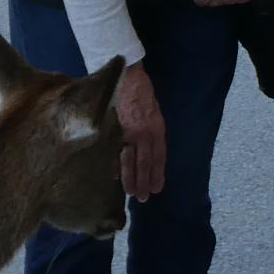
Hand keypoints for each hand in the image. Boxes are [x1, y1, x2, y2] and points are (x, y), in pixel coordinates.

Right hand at [113, 62, 166, 200]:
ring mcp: (130, 132)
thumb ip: (151, 129)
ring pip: (131, 160)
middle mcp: (145, 133)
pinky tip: (114, 176)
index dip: (158, 173)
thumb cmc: (141, 91)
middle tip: (142, 198)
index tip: (156, 188)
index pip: (159, 156)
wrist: (127, 74)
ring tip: (130, 193)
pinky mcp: (116, 128)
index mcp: (157, 128)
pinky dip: (115, 164)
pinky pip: (115, 150)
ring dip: (131, 178)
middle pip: (146, 162)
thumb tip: (146, 147)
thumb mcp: (154, 111)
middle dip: (144, 181)